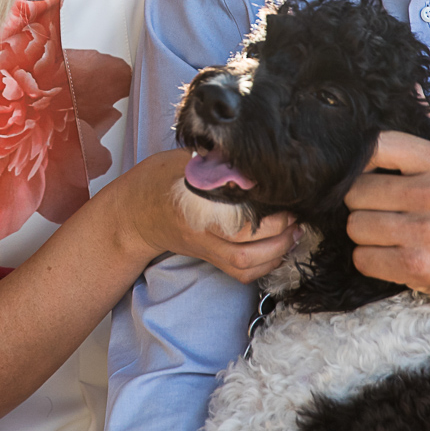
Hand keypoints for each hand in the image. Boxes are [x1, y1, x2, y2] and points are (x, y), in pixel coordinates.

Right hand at [115, 149, 297, 283]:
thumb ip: (214, 160)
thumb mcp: (181, 160)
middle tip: (297, 219)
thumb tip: (251, 158)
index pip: (236, 218)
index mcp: (193, 205)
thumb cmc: (157, 181)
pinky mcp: (208, 258)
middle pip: (245, 247)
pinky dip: (264, 265)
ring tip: (294, 234)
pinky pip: (240, 272)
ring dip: (276, 254)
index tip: (287, 200)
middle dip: (279, 237)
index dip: (268, 215)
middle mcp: (200, 233)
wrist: (132, 213)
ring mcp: (204, 249)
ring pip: (245, 266)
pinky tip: (279, 248)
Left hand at [344, 130, 429, 319]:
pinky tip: (389, 257)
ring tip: (387, 235)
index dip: (361, 161)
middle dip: (362, 204)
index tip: (366, 173)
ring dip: (365, 235)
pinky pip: (363, 259)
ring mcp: (426, 232)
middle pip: (357, 192)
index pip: (378, 146)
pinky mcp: (418, 267)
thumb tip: (410, 86)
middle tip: (380, 210)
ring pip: (356, 226)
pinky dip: (370, 261)